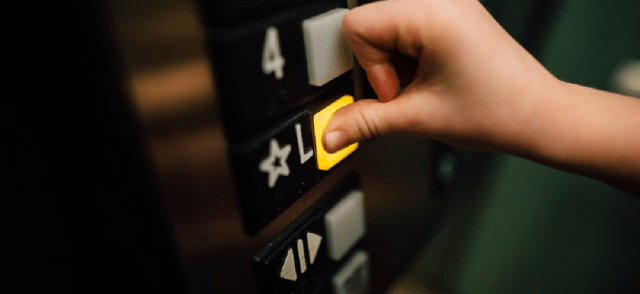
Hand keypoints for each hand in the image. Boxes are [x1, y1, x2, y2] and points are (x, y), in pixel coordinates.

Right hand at [323, 0, 558, 155]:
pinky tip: (430, 74)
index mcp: (433, 13)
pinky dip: (408, 54)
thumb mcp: (419, 118)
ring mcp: (449, 3)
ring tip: (424, 82)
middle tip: (408, 87)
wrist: (537, 115)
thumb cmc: (498, 111)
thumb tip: (329, 132)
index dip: (369, 67)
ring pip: (385, 25)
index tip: (397, 90)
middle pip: (369, 21)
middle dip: (380, 63)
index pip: (357, 24)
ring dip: (394, 60)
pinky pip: (406, 26)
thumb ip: (364, 121)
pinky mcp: (452, 12)